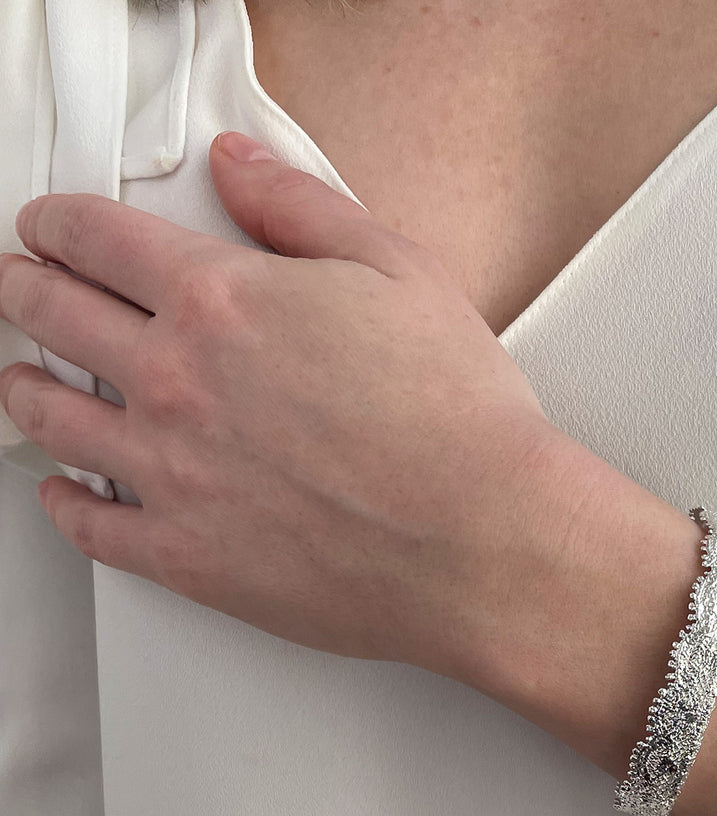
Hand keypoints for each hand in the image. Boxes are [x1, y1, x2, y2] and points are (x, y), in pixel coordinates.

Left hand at [0, 130, 578, 680]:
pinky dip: (62, 502)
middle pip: (49, 315)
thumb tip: (241, 168)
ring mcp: (169, 473)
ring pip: (48, 417)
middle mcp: (175, 381)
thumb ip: (306, 210)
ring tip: (27, 383)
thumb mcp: (402, 274)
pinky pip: (88, 526)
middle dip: (24, 288)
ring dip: (24, 388)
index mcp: (220, 300)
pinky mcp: (185, 557)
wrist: (481, 540)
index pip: (93, 236)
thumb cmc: (458, 421)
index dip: (58, 221)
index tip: (53, 227)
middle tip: (21, 287)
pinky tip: (67, 491)